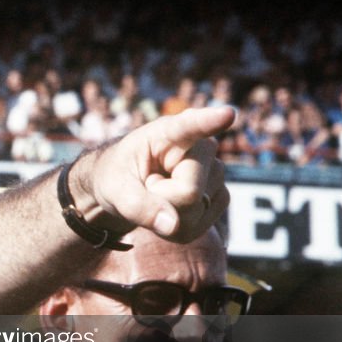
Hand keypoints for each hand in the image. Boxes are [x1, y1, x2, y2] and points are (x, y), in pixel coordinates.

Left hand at [87, 107, 233, 241]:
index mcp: (168, 132)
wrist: (126, 187)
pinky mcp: (220, 197)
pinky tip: (171, 209)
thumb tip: (172, 226)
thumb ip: (138, 206)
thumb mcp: (114, 189)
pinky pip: (201, 225)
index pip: (191, 126)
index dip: (210, 121)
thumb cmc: (118, 177)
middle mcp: (201, 148)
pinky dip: (179, 227)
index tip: (227, 114)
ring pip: (196, 211)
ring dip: (169, 214)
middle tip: (147, 186)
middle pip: (189, 192)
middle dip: (161, 200)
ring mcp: (215, 172)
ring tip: (159, 194)